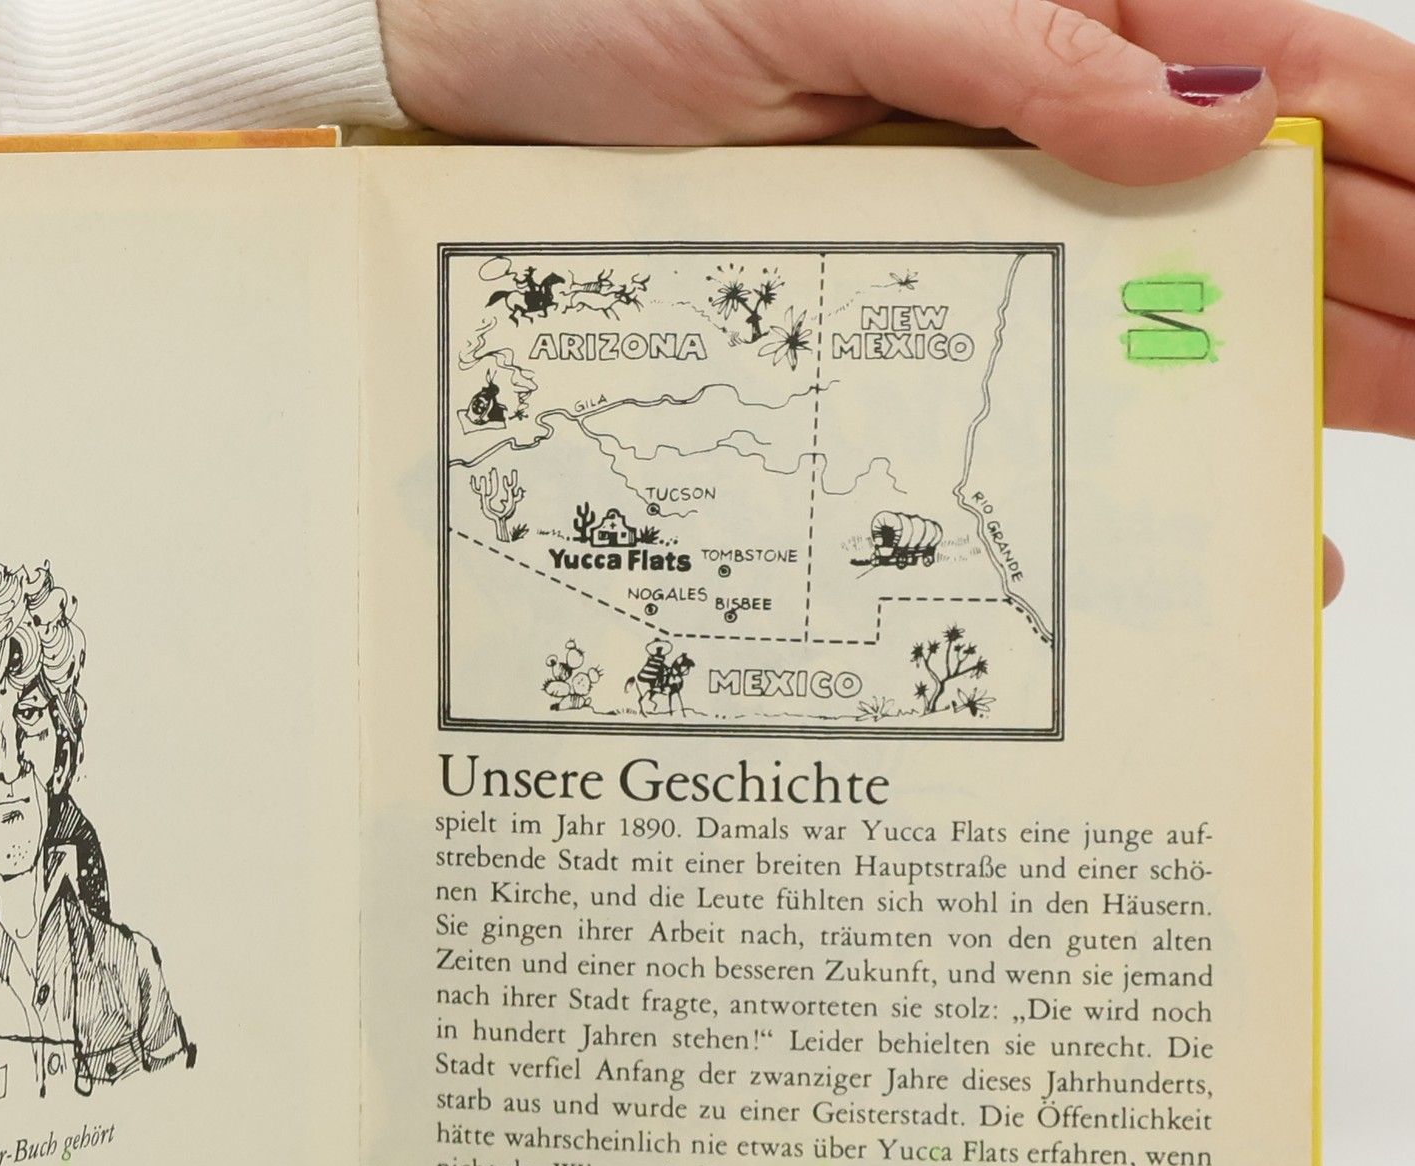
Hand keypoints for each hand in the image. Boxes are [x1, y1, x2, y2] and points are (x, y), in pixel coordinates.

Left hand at [380, 0, 1414, 596]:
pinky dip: (1136, 425)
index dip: (1406, 167)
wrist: (469, 81)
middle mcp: (1042, 103)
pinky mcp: (904, 296)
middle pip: (1266, 200)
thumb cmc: (618, 1)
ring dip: (1290, 373)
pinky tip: (1211, 493)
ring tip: (1392, 443)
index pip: (1293, 74)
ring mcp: (979, 208)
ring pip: (1178, 291)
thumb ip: (1017, 44)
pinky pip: (1051, 354)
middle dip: (1390, 290)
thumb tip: (1206, 110)